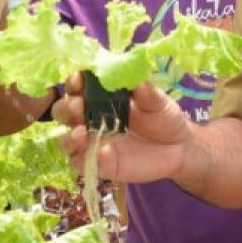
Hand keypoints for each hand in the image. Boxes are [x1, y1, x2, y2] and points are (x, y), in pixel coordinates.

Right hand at [54, 73, 192, 183]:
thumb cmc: (163, 117)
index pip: (77, 86)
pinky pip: (83, 165)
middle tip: (79, 106)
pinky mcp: (100, 165)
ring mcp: (93, 143)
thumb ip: (145, 91)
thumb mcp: (158, 101)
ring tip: (81, 133)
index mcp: (100, 96)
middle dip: (66, 108)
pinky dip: (86, 160)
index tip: (78, 79)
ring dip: (68, 137)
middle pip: (63, 113)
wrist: (178, 148)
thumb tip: (135, 77)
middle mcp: (90, 118)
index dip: (73, 82)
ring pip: (66, 142)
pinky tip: (104, 153)